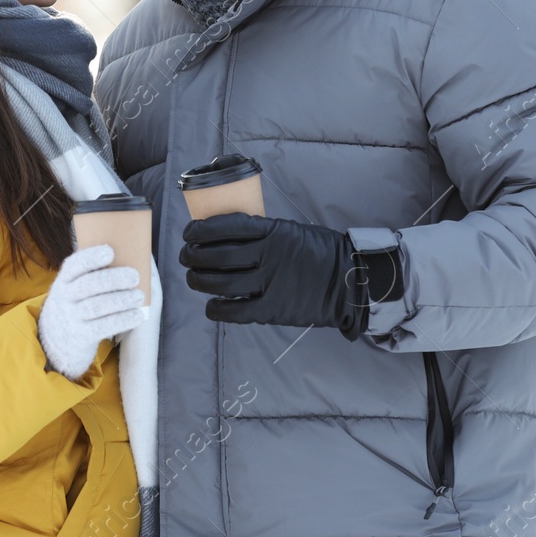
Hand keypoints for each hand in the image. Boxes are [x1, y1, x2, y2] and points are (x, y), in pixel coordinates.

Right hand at [37, 244, 145, 380]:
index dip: (90, 258)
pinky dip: (121, 321)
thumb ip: (94, 273)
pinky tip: (137, 316)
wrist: (58, 338)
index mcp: (65, 279)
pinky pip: (101, 328)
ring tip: (139, 296)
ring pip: (95, 307)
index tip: (110, 252)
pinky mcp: (81, 336)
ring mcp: (71, 317)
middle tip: (135, 276)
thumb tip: (132, 255)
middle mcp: (65, 297)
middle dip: (112, 279)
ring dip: (120, 300)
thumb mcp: (74, 286)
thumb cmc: (77, 303)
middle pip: (87, 285)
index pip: (73, 265)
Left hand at [179, 214, 373, 339]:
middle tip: (187, 256)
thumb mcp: (291, 231)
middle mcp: (269, 255)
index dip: (202, 230)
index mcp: (273, 231)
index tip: (189, 233)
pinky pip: (235, 310)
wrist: (348, 281)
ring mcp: (270, 283)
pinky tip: (211, 306)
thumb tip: (226, 234)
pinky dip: (217, 309)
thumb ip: (263, 232)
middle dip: (193, 255)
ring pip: (221, 283)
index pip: (227, 226)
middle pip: (218, 255)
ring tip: (193, 277)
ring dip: (199, 280)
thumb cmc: (319, 252)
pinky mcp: (273, 309)